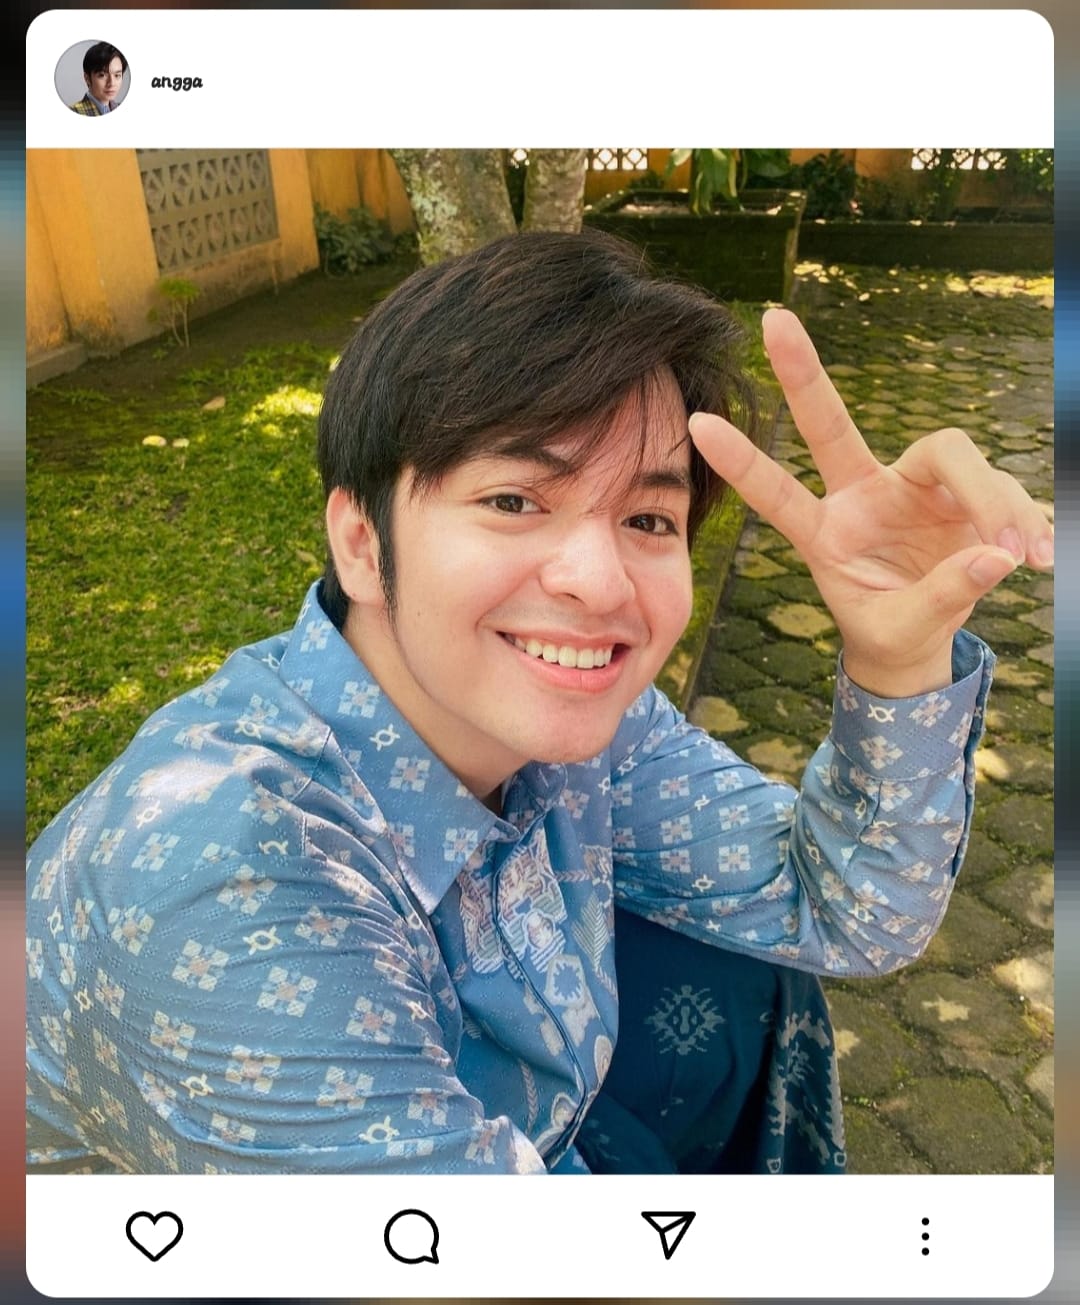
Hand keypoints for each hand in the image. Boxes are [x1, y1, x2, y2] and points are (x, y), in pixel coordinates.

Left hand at [689, 308, 1052, 696]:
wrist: (921, 638)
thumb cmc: (892, 631)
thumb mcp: (904, 630)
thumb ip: (940, 597)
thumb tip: (992, 556)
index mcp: (827, 534)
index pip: (778, 494)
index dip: (744, 462)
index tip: (697, 424)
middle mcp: (862, 495)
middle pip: (834, 425)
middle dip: (801, 375)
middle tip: (772, 320)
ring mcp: (909, 487)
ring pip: (952, 458)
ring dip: (993, 503)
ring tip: (1023, 558)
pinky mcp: (958, 490)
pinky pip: (998, 488)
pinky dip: (1023, 520)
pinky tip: (1038, 555)